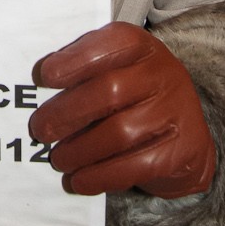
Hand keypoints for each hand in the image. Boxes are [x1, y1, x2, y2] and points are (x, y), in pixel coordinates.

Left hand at [28, 23, 215, 198]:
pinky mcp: (182, 150)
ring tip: (58, 159)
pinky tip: (80, 181)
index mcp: (142, 48)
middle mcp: (163, 74)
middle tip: (40, 130)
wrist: (187, 139)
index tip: (45, 76)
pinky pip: (135, 166)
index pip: (111, 44)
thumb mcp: (117, 72)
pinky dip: (101, 176)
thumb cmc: (136, 101)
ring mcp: (176, 111)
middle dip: (67, 112)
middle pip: (109, 91)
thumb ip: (85, 72)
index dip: (76, 59)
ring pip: (120, 132)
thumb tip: (37, 86)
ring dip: (80, 150)